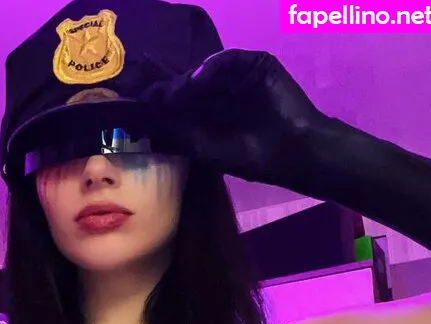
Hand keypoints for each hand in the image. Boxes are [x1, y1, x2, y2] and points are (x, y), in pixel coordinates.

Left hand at [145, 49, 329, 185]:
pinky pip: (229, 59)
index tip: (139, 103)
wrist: (291, 152)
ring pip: (206, 70)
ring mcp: (237, 77)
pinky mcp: (256, 65)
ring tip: (178, 91)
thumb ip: (178, 131)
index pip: (179, 100)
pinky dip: (212, 67)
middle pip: (188, 81)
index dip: (159, 99)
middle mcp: (219, 93)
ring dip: (189, 78)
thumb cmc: (249, 157)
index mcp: (207, 113)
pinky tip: (199, 80)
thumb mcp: (204, 148)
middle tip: (154, 94)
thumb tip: (149, 119)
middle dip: (171, 87)